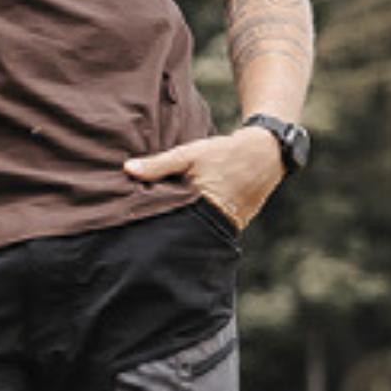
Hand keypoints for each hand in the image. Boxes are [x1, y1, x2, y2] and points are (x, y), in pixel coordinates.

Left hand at [123, 124, 285, 229]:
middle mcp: (216, 223)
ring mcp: (227, 228)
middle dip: (163, 235)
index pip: (169, 227)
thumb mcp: (188, 155)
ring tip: (155, 235)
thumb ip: (159, 165)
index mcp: (202, 208)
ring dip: (179, 232)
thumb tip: (127, 169)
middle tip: (138, 237)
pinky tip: (180, 224)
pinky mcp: (233, 226)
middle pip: (181, 236)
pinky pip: (208, 230)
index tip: (132, 231)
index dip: (151, 229)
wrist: (263, 154)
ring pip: (194, 235)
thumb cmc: (222, 153)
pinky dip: (195, 227)